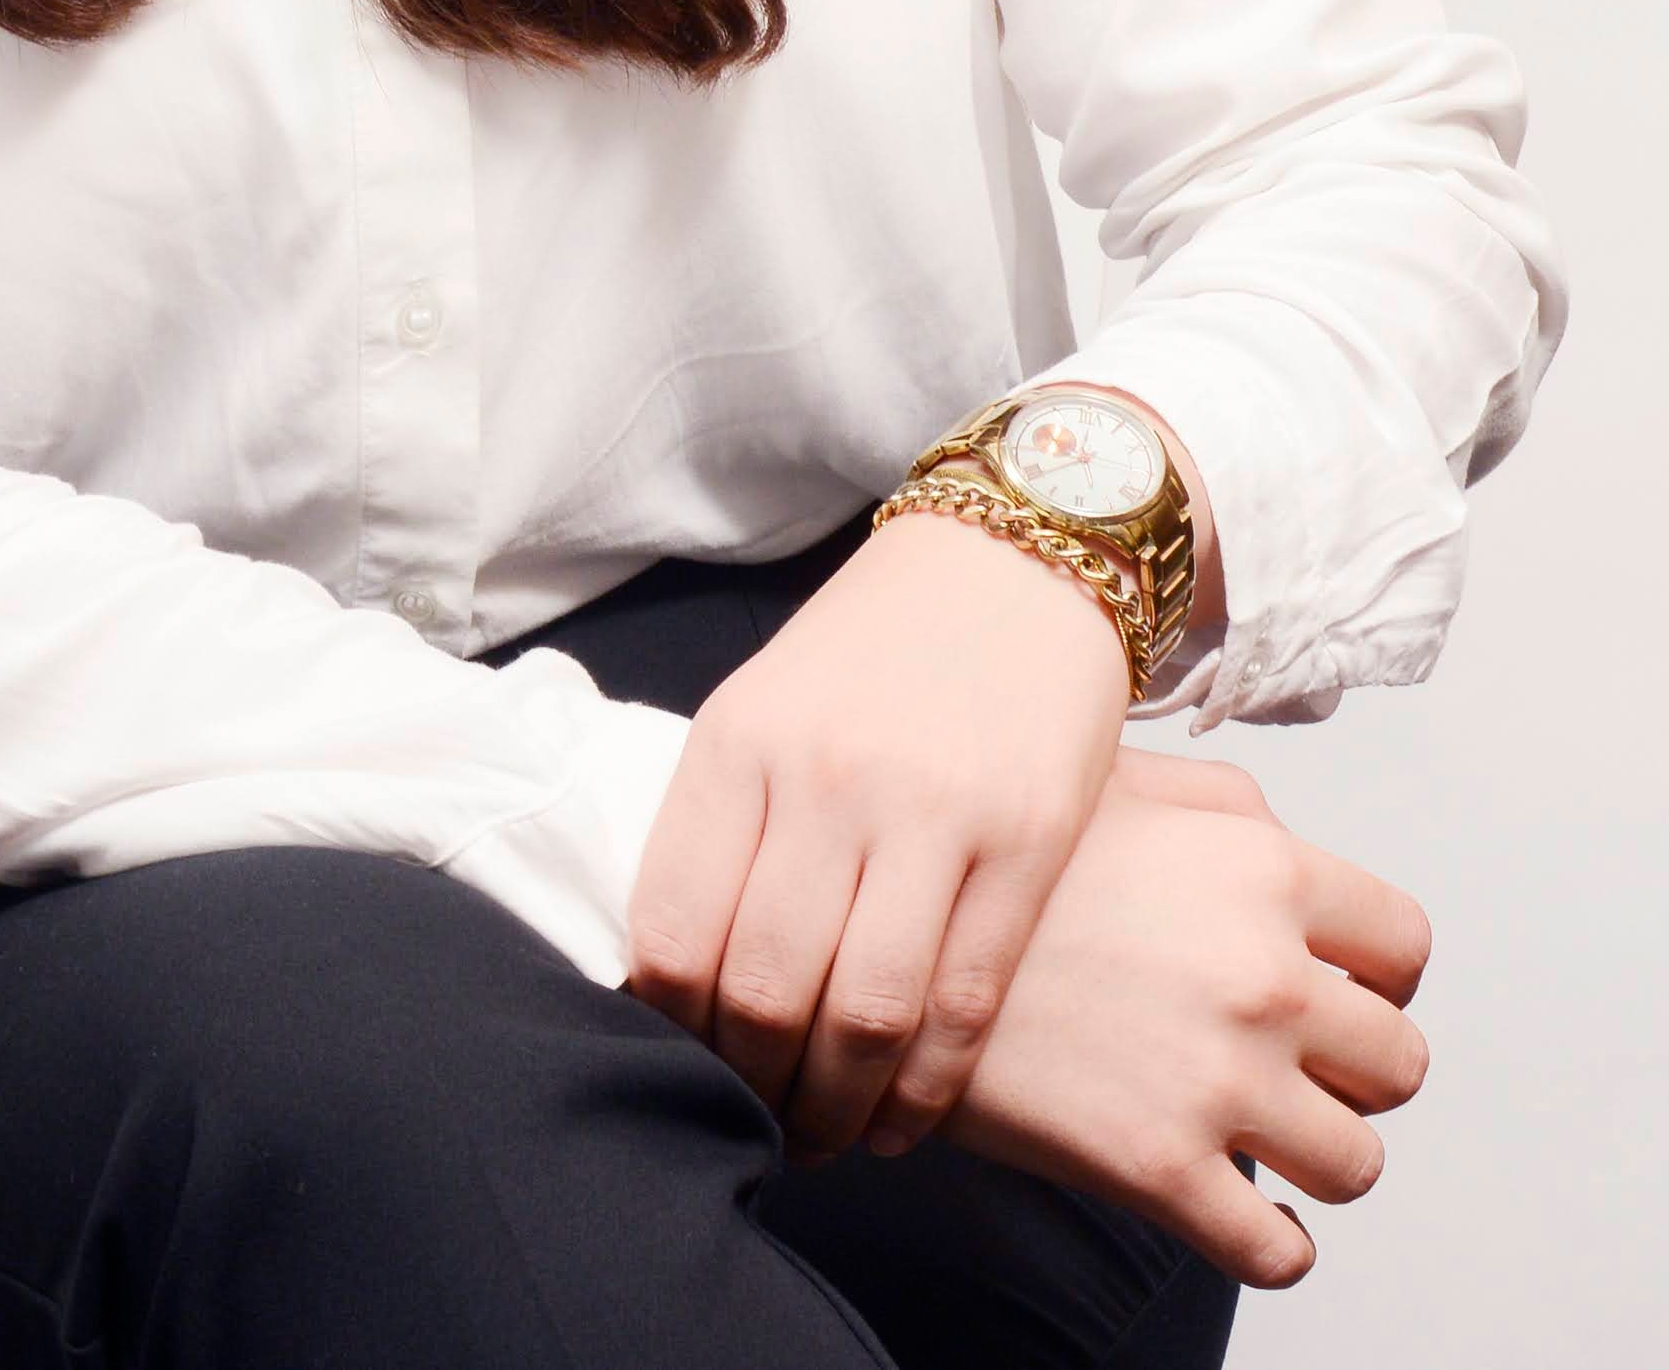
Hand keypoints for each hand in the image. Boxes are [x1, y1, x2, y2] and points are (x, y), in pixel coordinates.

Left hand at [626, 505, 1131, 1154]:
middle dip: (753, 1087)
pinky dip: (924, 1089)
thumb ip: (724, 824)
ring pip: (862, 1015)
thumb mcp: (767, 705)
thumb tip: (671, 974)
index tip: (684, 1066)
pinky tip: (903, 1118)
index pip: (669, 931)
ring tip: (826, 1136)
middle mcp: (824, 776)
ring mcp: (929, 810)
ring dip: (836, 1108)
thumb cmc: (877, 650)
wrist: (1018, 558)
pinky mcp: (1026, 842)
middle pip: (762, 989)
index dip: (671, 1031)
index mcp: (739, 741)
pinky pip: (962, 1003)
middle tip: (759, 1121)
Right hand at [943, 745, 1433, 1287]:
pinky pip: (1282, 1252)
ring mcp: (1220, 1078)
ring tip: (1265, 1142)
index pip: (1406, 946)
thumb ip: (1227, 807)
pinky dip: (1276, 1245)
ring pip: (1357, 1165)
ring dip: (1319, 1160)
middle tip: (1298, 1072)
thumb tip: (1284, 847)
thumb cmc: (998, 855)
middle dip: (1356, 1074)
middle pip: (1399, 1065)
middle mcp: (1264, 973)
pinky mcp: (1164, 1169)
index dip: (1379, 978)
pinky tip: (1235, 1211)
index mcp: (1264, 868)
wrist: (885, 940)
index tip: (1343, 995)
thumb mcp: (1120, 780)